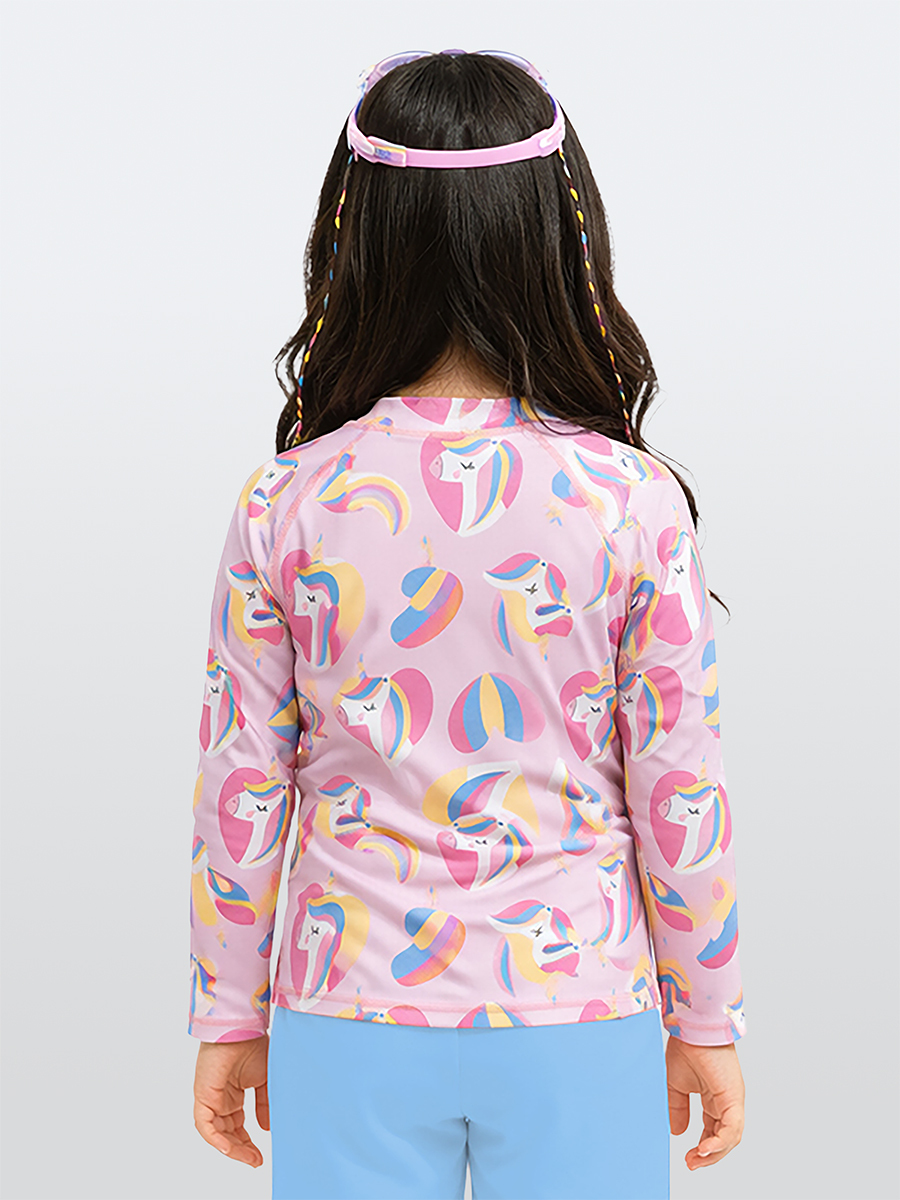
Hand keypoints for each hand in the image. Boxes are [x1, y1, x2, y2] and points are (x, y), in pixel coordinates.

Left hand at [193, 1033, 269, 1167]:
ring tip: (249, 1158)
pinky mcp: (203, 1096)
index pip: (237, 1126)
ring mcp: (210, 1098)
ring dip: (232, 1148)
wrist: (243, 1029)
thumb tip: (266, 1128)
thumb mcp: (265, 1080)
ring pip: (216, 1134)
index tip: (260, 1156)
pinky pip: (205, 1126)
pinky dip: (216, 1139)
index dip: (248, 1142)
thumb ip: (265, 1104)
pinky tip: (230, 1149)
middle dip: (241, 1149)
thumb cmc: (253, 1045)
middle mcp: (220, 1099)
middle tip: (256, 1161)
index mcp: (233, 1094)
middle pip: (227, 1133)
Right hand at [666, 1036, 744, 1170]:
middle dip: (708, 1156)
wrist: (691, 1028)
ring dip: (714, 1153)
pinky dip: (719, 1142)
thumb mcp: (675, 1085)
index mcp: (715, 1098)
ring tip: (696, 1159)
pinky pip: (731, 1128)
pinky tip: (703, 1149)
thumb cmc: (686, 1046)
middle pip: (724, 1139)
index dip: (702, 1148)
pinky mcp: (734, 1098)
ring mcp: (733, 1101)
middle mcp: (727, 1102)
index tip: (688, 1158)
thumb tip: (677, 1132)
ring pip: (730, 1138)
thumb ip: (677, 1109)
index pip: (713, 1131)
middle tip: (691, 1164)